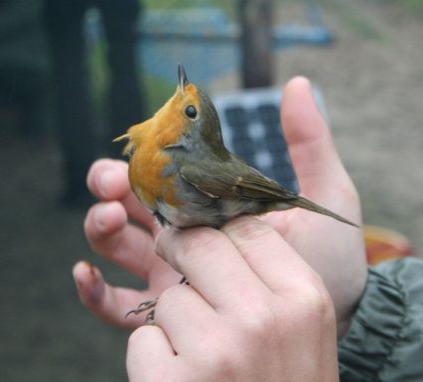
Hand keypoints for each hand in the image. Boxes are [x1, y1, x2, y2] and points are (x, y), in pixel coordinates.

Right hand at [74, 77, 366, 334]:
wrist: (337, 319)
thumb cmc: (330, 258)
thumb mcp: (322, 196)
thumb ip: (308, 144)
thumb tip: (296, 84)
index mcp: (211, 203)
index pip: (165, 173)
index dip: (143, 159)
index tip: (139, 149)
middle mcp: (186, 235)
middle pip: (129, 202)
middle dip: (110, 185)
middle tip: (112, 183)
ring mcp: (171, 273)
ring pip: (115, 244)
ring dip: (98, 225)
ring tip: (108, 216)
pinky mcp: (164, 313)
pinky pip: (114, 305)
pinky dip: (91, 289)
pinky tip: (86, 272)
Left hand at [127, 217, 338, 380]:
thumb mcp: (306, 327)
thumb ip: (272, 274)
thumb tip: (219, 224)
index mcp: (303, 296)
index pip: (247, 228)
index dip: (217, 227)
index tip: (204, 236)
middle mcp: (263, 317)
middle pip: (198, 245)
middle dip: (180, 251)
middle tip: (180, 266)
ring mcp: (217, 351)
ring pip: (167, 298)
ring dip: (174, 323)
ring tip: (204, 356)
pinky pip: (143, 339)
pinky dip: (155, 359)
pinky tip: (186, 381)